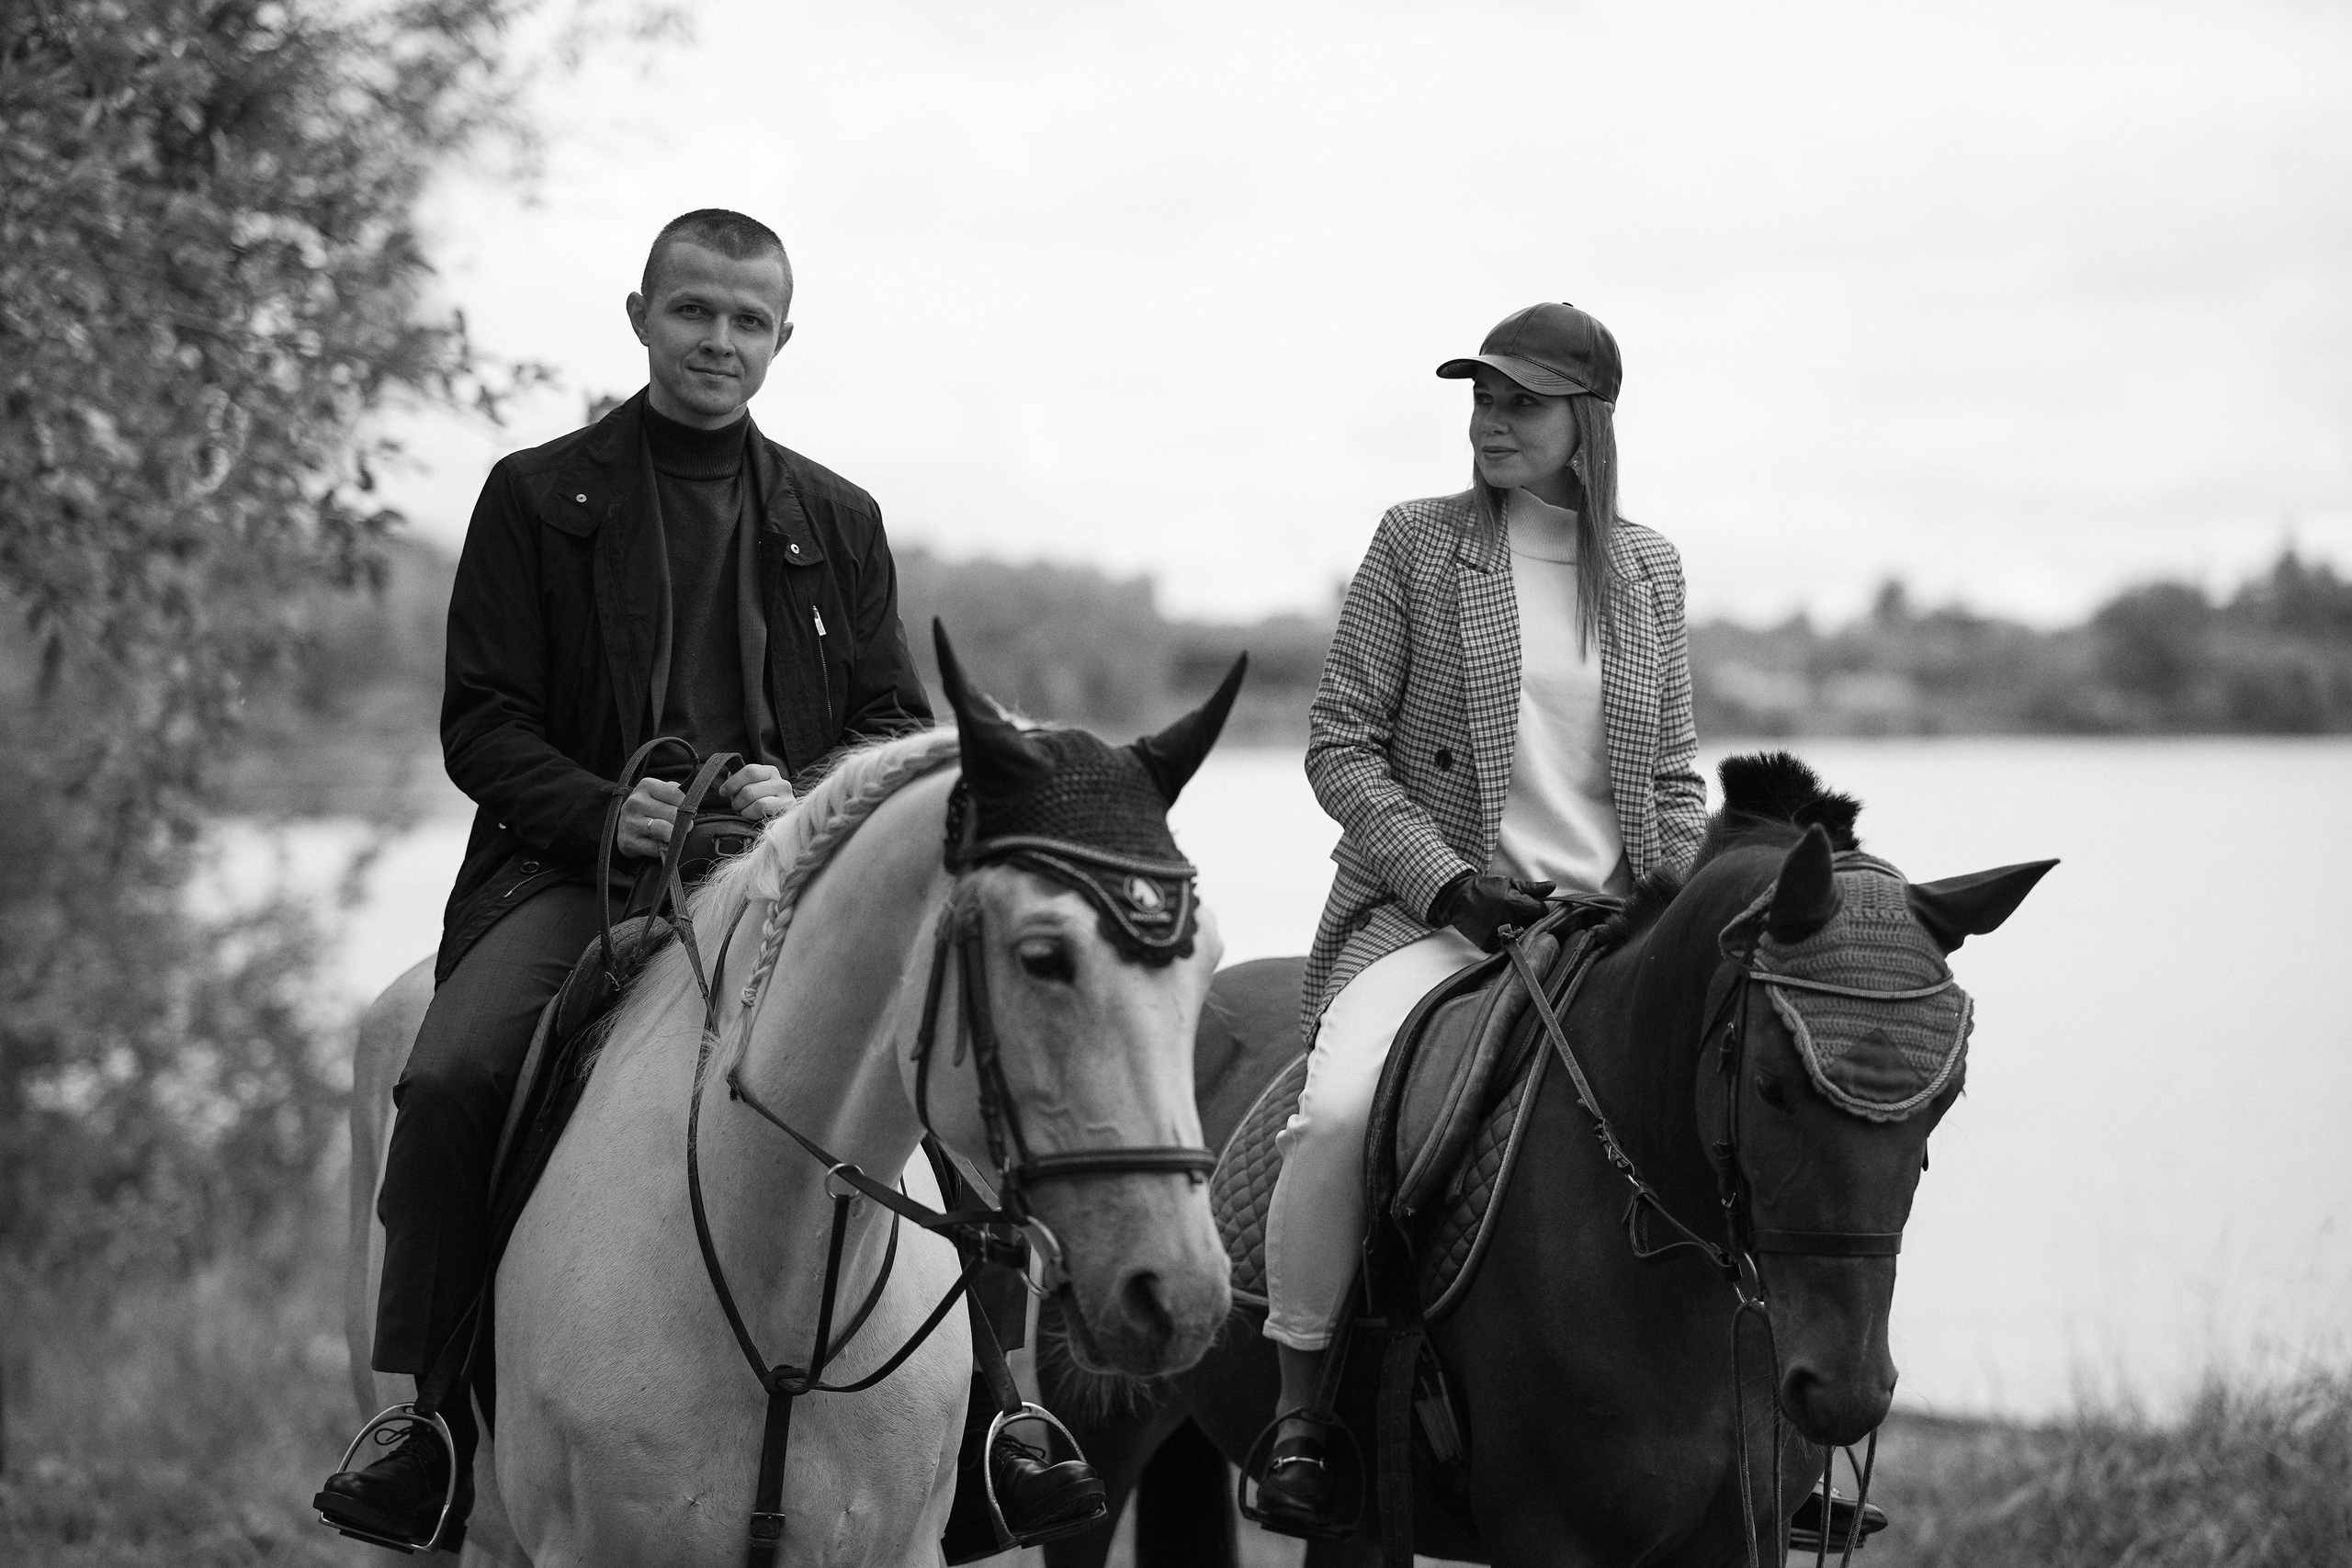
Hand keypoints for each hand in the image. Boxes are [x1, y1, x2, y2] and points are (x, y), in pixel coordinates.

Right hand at [616, 777, 682, 859]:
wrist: (627, 828)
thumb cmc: (651, 809)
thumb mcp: (662, 794)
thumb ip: (678, 794)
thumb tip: (693, 799)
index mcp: (647, 785)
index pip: (678, 794)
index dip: (687, 805)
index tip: (687, 810)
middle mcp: (635, 802)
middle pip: (673, 813)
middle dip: (683, 822)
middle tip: (684, 826)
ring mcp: (630, 822)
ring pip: (664, 829)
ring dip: (674, 835)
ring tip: (674, 835)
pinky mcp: (628, 842)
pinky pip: (656, 848)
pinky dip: (663, 849)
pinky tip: (661, 844)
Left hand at [723, 763, 794, 822]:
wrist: (780, 823)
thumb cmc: (759, 803)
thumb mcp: (750, 788)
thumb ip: (740, 780)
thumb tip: (730, 776)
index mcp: (771, 772)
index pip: (750, 771)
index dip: (733, 782)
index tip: (723, 792)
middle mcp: (781, 782)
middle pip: (748, 788)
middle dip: (736, 799)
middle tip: (736, 805)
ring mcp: (786, 797)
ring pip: (753, 797)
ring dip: (742, 807)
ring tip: (743, 811)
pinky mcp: (786, 810)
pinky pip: (760, 807)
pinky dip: (749, 812)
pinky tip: (750, 815)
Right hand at [1433, 873, 1554, 950]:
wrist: (1458, 899)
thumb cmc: (1485, 888)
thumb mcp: (1509, 883)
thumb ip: (1533, 888)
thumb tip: (1553, 886)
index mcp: (1516, 904)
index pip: (1542, 912)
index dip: (1539, 908)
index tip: (1533, 906)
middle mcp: (1510, 921)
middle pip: (1532, 925)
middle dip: (1529, 919)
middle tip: (1517, 913)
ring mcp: (1499, 935)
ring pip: (1520, 937)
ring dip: (1517, 931)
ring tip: (1506, 920)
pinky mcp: (1489, 945)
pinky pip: (1505, 946)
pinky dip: (1504, 940)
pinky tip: (1497, 928)